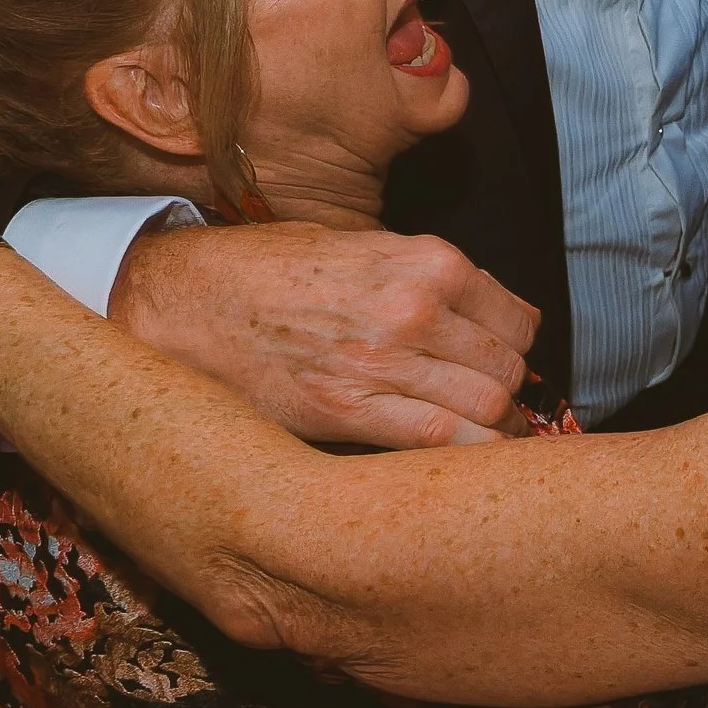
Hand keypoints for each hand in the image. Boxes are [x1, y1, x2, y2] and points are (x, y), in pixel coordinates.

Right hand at [112, 222, 541, 449]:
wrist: (188, 299)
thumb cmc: (272, 270)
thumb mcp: (363, 245)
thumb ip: (423, 278)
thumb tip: (476, 317)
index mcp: (428, 261)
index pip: (519, 320)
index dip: (517, 350)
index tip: (503, 365)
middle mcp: (416, 308)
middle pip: (510, 368)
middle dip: (508, 393)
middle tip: (493, 408)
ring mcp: (385, 361)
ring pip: (489, 407)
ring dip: (495, 430)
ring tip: (482, 440)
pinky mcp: (349, 410)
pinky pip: (441, 441)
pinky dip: (464, 455)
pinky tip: (456, 462)